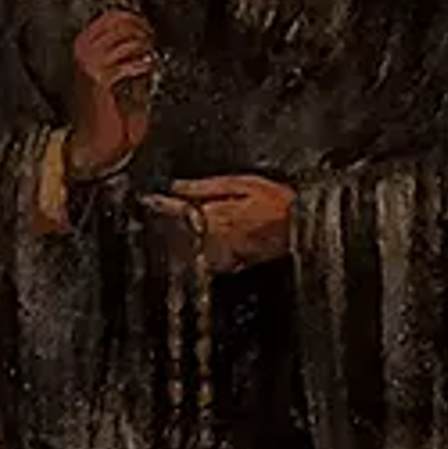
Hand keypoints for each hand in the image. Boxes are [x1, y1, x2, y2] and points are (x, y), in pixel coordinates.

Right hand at [65, 10, 156, 177]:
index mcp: (83, 44)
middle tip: (152, 42)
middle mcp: (82, 50)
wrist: (95, 141)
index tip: (148, 29)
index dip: (136, 19)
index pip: (113, 15)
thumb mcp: (113, 71)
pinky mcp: (99, 79)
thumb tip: (145, 30)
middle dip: (142, 30)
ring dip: (144, 48)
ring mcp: (89, 63)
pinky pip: (129, 63)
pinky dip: (143, 66)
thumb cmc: (107, 108)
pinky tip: (147, 70)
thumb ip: (125, 49)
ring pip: (127, 40)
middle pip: (121, 22)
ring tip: (150, 59)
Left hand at [156, 172, 292, 274]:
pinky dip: (191, 259)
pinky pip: (203, 265)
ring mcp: (222, 254)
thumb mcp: (242, 183)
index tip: (147, 201)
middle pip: (176, 235)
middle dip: (161, 228)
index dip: (159, 205)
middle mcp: (215, 236)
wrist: (300, 227)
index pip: (177, 209)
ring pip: (185, 253)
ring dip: (172, 246)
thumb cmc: (277, 203)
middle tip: (147, 220)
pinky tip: (186, 253)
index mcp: (216, 214)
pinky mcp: (230, 266)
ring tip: (161, 239)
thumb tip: (178, 186)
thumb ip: (206, 186)